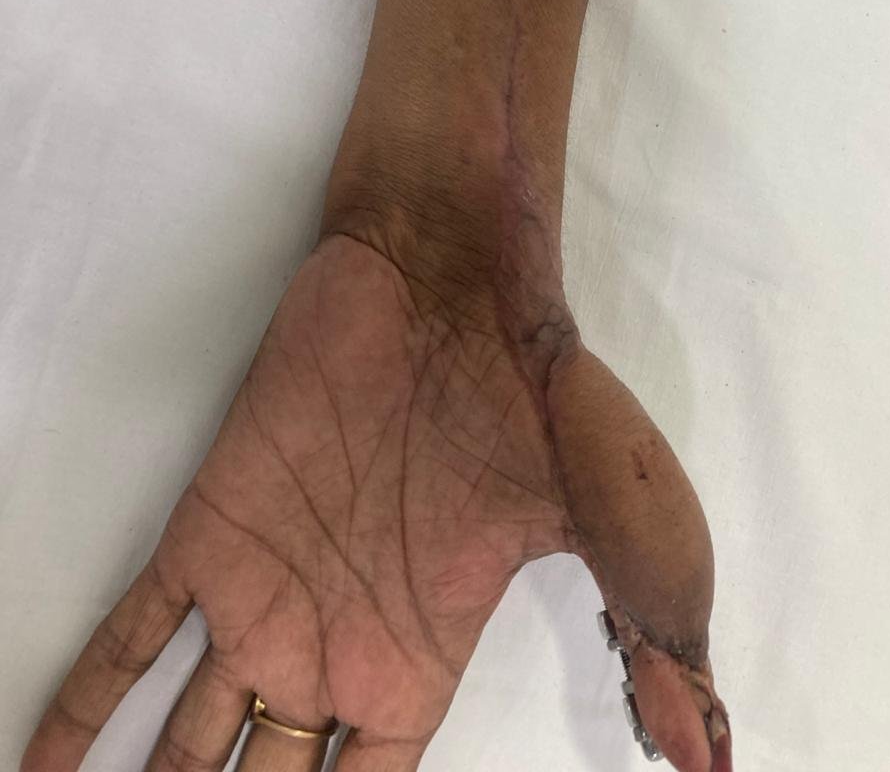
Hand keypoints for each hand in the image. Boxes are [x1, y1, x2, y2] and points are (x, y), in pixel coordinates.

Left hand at [21, 223, 729, 771]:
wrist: (460, 279)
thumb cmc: (545, 399)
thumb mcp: (628, 529)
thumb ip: (653, 641)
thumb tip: (711, 760)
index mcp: (419, 660)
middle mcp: (332, 642)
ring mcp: (264, 591)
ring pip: (183, 741)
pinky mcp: (209, 528)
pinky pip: (126, 638)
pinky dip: (80, 711)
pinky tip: (40, 770)